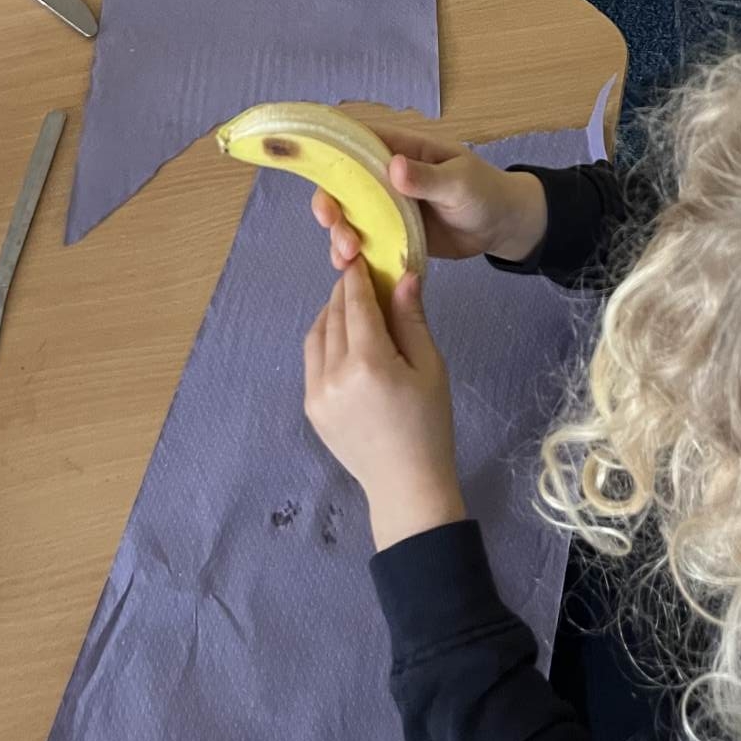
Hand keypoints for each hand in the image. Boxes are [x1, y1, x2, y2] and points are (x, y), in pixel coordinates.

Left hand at [303, 257, 464, 550]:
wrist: (405, 485)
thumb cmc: (428, 424)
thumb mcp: (430, 367)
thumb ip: (411, 319)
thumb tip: (404, 275)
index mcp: (368, 363)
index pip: (356, 304)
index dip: (357, 277)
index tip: (361, 256)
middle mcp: (334, 374)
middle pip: (334, 315)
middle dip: (346, 292)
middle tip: (362, 277)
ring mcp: (316, 393)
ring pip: (317, 335)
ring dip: (331, 313)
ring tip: (352, 305)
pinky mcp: (310, 407)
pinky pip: (312, 361)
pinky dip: (324, 339)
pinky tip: (343, 338)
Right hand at [311, 126, 547, 264]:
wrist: (503, 226)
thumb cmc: (485, 192)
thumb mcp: (460, 182)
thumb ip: (427, 178)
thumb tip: (392, 166)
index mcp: (401, 150)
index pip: (357, 142)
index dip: (329, 149)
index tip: (308, 166)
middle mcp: (386, 176)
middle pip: (343, 183)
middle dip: (330, 203)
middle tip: (334, 225)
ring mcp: (387, 206)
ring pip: (349, 215)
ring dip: (339, 233)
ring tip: (347, 255)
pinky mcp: (392, 233)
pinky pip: (364, 240)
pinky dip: (352, 253)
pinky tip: (350, 268)